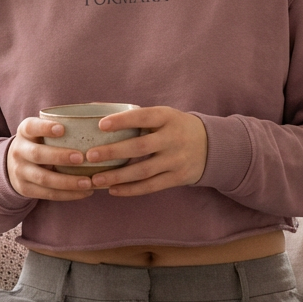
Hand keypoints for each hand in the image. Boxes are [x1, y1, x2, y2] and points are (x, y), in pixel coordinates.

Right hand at [7, 117, 94, 200]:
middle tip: (81, 158)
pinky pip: (48, 194)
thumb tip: (100, 119)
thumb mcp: (41, 131)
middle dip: (59, 156)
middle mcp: (19, 151)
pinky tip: (85, 192)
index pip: (31, 127)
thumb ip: (62, 126)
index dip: (45, 128)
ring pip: (44, 178)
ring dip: (67, 181)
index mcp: (24, 132)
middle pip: (37, 154)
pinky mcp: (25, 189)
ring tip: (88, 182)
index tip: (62, 129)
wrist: (14, 164)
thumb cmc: (40, 142)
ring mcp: (20, 171)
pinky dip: (68, 194)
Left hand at [83, 106, 206, 196]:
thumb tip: (95, 111)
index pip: (143, 116)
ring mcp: (177, 159)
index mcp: (168, 117)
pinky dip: (131, 190)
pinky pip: (151, 186)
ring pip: (143, 171)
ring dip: (117, 176)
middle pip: (140, 146)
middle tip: (90, 156)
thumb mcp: (163, 116)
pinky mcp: (178, 177)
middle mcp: (173, 138)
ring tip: (96, 179)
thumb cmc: (175, 127)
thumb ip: (137, 117)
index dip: (122, 121)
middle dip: (113, 152)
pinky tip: (113, 190)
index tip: (101, 125)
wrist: (211, 146)